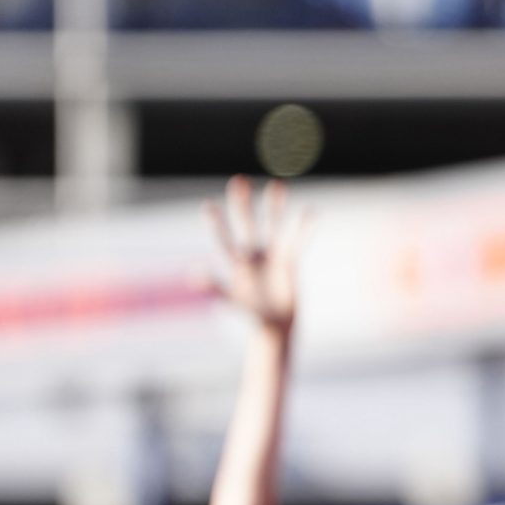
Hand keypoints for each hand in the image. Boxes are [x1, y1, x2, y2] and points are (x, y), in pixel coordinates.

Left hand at [205, 175, 307, 333]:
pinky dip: (303, 228)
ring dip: (274, 207)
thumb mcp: (231, 302)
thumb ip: (215, 289)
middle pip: (246, 224)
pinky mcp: (288, 261)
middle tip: (238, 181)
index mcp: (235, 264)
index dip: (216, 224)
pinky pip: (297, 242)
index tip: (207, 205)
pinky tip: (310, 212)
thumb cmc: (250, 312)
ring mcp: (271, 256)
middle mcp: (251, 254)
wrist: (274, 323)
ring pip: (272, 226)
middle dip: (242, 204)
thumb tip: (194, 276)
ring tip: (276, 185)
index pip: (223, 239)